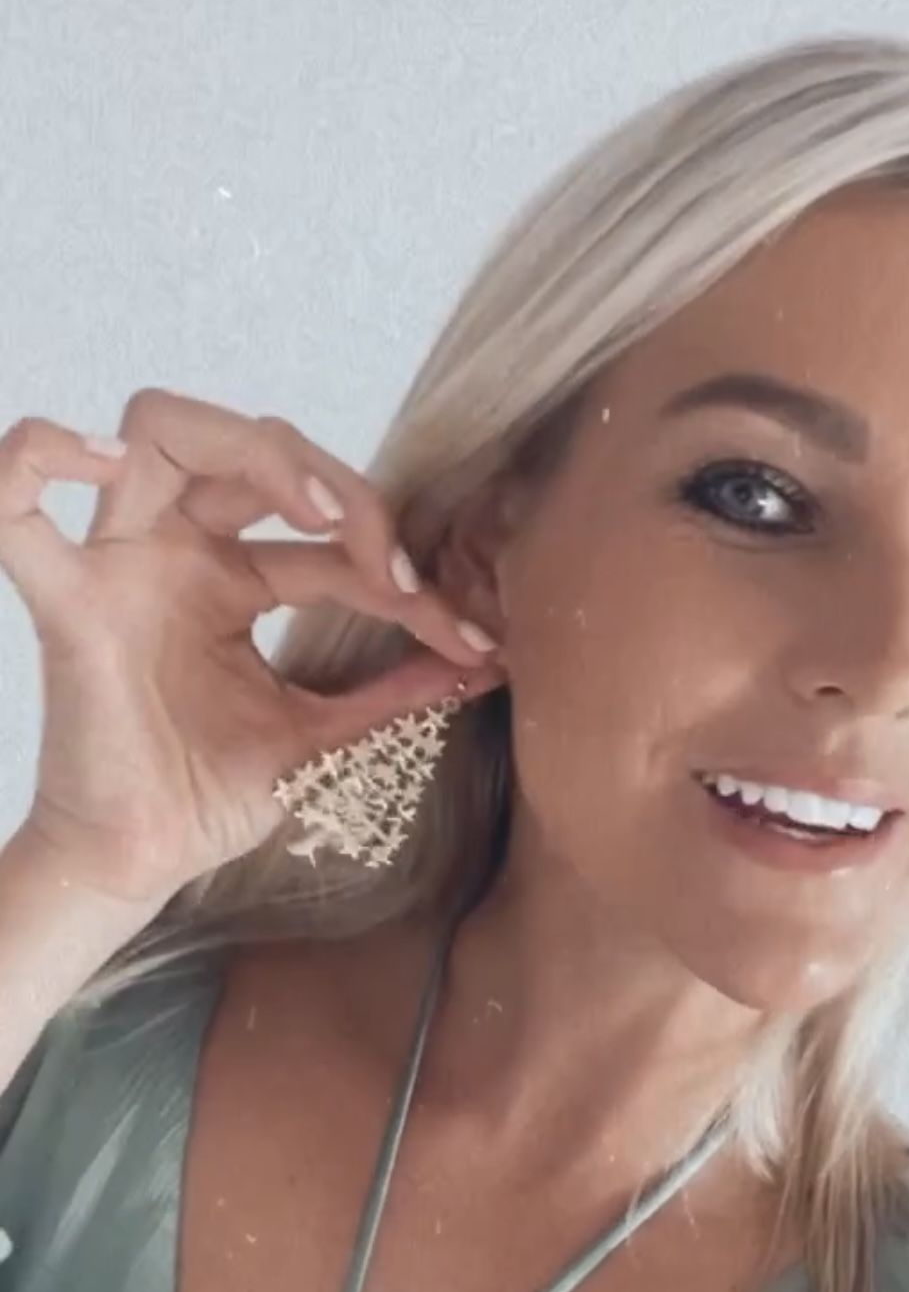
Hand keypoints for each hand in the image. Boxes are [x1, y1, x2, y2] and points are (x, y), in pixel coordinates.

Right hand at [0, 389, 502, 905]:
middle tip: (388, 562)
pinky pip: (15, 509)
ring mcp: (120, 567)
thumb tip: (479, 663)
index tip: (467, 637)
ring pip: (159, 429)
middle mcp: (177, 553)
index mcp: (231, 579)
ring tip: (320, 514)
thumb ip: (388, 693)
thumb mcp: (318, 734)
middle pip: (250, 448)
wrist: (145, 862)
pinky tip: (101, 463)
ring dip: (253, 448)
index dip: (400, 574)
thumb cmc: (210, 797)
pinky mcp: (69, 604)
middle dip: (337, 485)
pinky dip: (40, 457)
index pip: (327, 540)